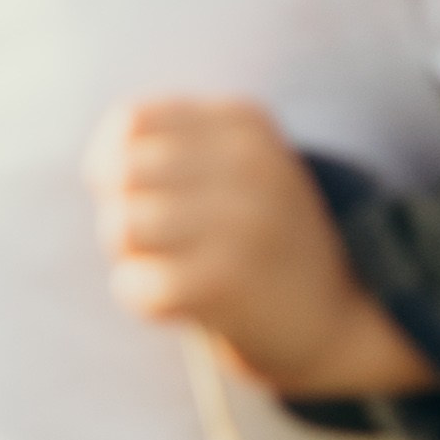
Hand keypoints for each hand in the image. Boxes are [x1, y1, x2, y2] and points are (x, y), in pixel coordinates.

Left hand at [87, 97, 435, 398]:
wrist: (340, 319)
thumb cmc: (267, 241)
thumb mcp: (242, 169)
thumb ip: (177, 148)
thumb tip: (100, 161)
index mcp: (246, 124)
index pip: (133, 121)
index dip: (111, 158)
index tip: (132, 191)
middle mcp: (246, 162)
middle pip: (121, 173)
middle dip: (121, 209)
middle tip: (157, 240)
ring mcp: (239, 221)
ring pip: (122, 226)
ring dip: (131, 257)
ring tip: (170, 267)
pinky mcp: (225, 283)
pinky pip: (136, 283)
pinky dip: (144, 297)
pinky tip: (179, 303)